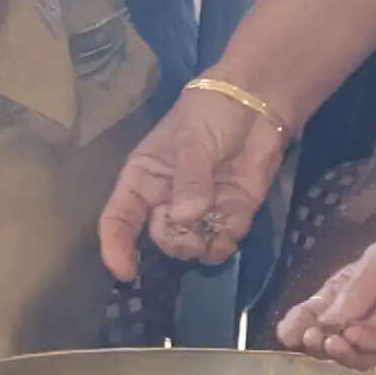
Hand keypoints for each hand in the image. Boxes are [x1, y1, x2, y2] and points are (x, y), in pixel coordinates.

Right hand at [99, 78, 296, 280]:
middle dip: (175, 240)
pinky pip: (221, 242)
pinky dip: (224, 244)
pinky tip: (230, 233)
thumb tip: (186, 217)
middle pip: (161, 237)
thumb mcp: (192, 140)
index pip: (119, 219)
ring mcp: (200, 210)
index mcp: (144, 179)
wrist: (258, 102)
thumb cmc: (211, 113)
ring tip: (214, 231)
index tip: (126, 272)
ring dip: (200, 246)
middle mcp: (167, 200)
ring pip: (191, 246)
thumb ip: (189, 180)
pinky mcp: (231, 214)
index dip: (116, 247)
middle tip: (192, 229)